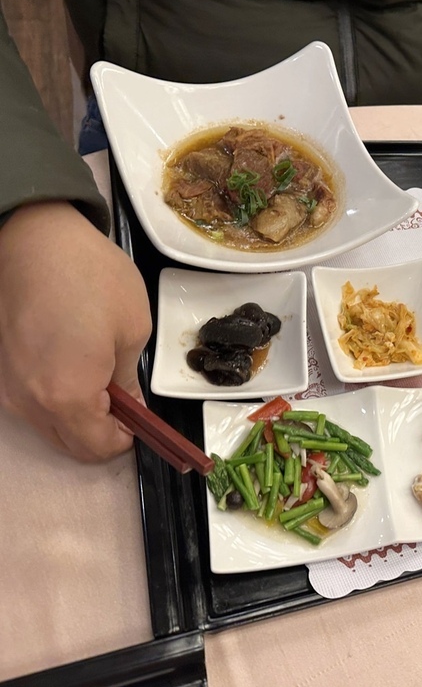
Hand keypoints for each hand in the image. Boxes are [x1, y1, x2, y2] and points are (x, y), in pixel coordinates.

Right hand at [0, 201, 151, 460]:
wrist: (34, 238)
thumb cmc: (93, 279)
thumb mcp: (132, 329)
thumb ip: (129, 380)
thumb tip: (131, 407)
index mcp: (66, 397)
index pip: (96, 448)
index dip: (126, 439)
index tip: (143, 418)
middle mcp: (29, 402)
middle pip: (70, 444)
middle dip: (102, 433)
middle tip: (126, 400)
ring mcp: (8, 386)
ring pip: (48, 425)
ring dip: (78, 416)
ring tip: (103, 376)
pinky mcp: (0, 368)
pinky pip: (33, 400)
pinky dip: (57, 397)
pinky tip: (75, 364)